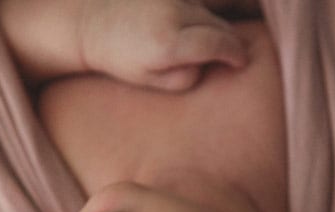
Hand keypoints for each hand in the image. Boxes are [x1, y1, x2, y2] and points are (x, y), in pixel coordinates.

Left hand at [78, 0, 248, 90]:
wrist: (92, 21)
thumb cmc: (122, 57)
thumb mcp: (151, 81)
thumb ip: (185, 77)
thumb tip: (212, 62)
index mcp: (167, 43)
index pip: (218, 43)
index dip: (236, 53)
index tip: (241, 61)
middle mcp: (171, 12)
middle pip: (219, 24)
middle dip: (230, 39)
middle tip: (234, 52)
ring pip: (212, 6)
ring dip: (220, 20)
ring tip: (225, 32)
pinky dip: (206, 8)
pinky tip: (208, 18)